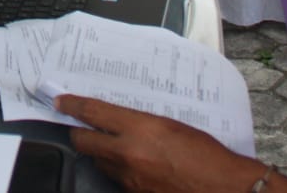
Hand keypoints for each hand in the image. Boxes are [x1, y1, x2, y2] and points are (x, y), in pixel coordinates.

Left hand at [57, 96, 272, 192]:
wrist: (225, 188)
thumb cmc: (208, 156)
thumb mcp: (172, 125)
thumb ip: (142, 122)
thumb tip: (123, 120)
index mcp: (140, 129)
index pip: (94, 112)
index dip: (73, 105)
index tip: (61, 102)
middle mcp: (129, 154)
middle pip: (85, 141)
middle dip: (79, 132)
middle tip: (78, 124)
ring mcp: (130, 178)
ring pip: (99, 162)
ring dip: (101, 152)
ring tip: (113, 145)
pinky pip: (117, 178)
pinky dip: (119, 170)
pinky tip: (134, 166)